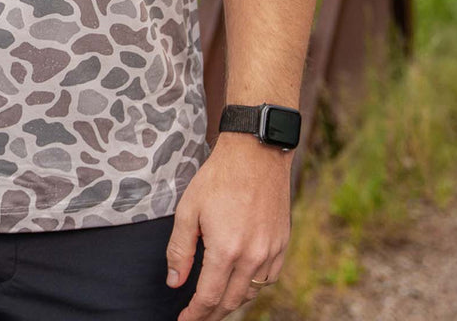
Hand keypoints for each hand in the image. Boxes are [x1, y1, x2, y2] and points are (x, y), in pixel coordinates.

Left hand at [165, 133, 292, 320]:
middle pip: (231, 301)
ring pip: (250, 292)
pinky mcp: (282, 244)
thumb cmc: (218, 177)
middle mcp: (252, 256)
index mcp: (226, 250)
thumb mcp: (188, 209)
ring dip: (232, 302)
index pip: (209, 297)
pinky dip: (252, 286)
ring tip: (215, 303)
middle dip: (212, 313)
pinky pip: (268, 278)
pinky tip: (240, 282)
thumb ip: (180, 250)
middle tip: (197, 316)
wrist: (255, 153)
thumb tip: (174, 282)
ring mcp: (271, 251)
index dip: (195, 314)